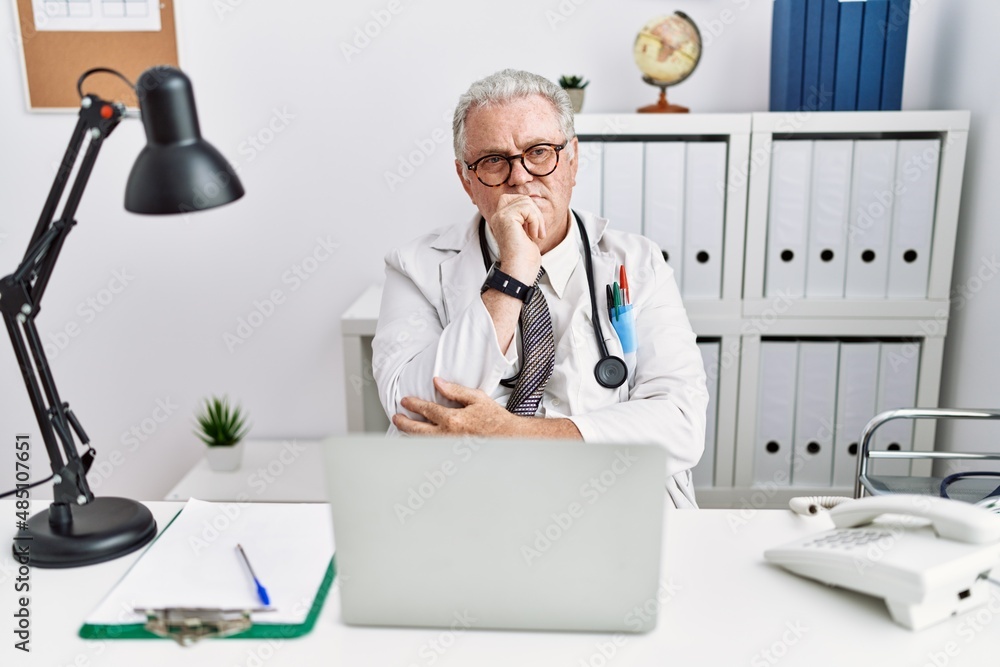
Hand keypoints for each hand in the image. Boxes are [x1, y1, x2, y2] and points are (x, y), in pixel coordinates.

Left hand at [393, 377, 516, 436]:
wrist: (509, 437)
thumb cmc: (495, 418)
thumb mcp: (476, 398)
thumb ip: (455, 390)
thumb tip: (438, 383)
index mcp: (452, 419)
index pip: (426, 410)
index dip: (413, 404)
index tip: (405, 401)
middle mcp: (448, 435)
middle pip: (417, 430)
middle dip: (403, 423)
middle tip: (396, 417)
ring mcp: (449, 447)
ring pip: (423, 442)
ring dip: (411, 435)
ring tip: (403, 428)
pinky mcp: (453, 455)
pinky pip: (432, 448)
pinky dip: (423, 443)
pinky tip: (419, 439)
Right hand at [487, 194, 543, 282]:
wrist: (519, 273)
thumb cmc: (524, 260)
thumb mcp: (526, 233)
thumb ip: (525, 218)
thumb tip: (532, 204)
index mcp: (500, 220)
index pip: (515, 199)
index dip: (529, 210)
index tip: (534, 229)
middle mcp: (497, 217)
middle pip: (521, 198)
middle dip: (535, 212)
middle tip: (539, 232)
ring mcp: (500, 216)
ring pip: (526, 201)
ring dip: (537, 218)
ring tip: (537, 235)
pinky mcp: (506, 218)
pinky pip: (527, 208)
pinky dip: (536, 220)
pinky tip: (534, 235)